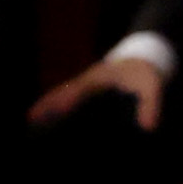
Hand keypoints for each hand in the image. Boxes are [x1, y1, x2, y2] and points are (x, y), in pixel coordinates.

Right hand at [36, 49, 167, 128]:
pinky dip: (55, 102)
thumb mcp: (152, 87)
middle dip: (48, 103)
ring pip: (61, 92)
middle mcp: (87, 80)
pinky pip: (66, 94)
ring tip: (31, 119)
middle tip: (30, 117)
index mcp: (100, 79)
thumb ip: (150, 105)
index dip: (69, 99)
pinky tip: (47, 115)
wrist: (142, 56)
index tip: (59, 110)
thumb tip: (148, 127)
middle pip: (63, 91)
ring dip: (47, 104)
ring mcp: (84, 82)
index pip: (81, 90)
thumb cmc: (145, 72)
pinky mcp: (86, 87)